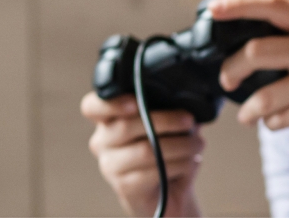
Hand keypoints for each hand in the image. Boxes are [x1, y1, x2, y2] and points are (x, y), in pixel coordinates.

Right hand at [83, 92, 202, 216]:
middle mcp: (102, 142)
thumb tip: (184, 98)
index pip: (92, 107)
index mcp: (108, 119)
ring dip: (179, 145)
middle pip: (125, 126)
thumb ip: (167, 107)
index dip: (110, 103)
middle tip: (189, 121)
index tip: (134, 102)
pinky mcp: (124, 186)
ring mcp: (110, 166)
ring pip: (145, 150)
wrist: (168, 190)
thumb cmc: (167, 148)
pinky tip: (189, 162)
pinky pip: (154, 172)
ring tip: (197, 144)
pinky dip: (179, 164)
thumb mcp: (168, 123)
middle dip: (166, 120)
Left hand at [209, 0, 288, 177]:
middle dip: (231, 69)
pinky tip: (280, 122)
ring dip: (249, 111)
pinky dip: (273, 124)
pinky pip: (281, 119)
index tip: (213, 9)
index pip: (274, 5)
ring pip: (264, 96)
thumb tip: (251, 48)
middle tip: (226, 81)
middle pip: (256, 51)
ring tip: (248, 116)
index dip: (239, 4)